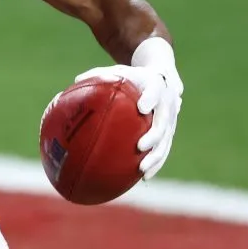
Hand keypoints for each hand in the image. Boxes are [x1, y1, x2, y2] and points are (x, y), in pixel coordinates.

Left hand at [74, 54, 183, 180]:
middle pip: (164, 121)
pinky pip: (164, 150)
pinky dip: (156, 163)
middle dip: (154, 135)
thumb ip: (99, 74)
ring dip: (156, 156)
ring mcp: (171, 120)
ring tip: (142, 170)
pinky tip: (143, 177)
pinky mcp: (170, 132)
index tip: (142, 107)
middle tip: (140, 146)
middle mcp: (167, 103)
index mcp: (155, 85)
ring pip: (166, 140)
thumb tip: (76, 80)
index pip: (155, 91)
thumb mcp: (118, 72)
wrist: (162, 78)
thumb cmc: (133, 77)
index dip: (151, 98)